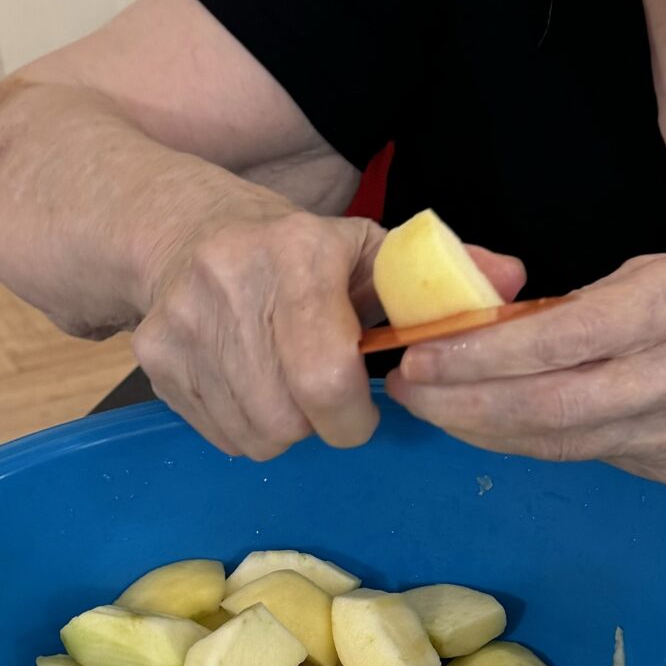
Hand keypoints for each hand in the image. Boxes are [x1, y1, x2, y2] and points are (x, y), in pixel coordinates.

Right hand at [134, 182, 520, 460]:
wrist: (180, 229)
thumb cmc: (297, 252)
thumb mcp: (370, 250)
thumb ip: (444, 275)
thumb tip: (513, 284)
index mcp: (297, 253)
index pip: (327, 376)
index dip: (353, 413)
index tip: (365, 406)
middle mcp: (230, 283)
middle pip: (288, 419)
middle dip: (320, 425)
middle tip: (328, 399)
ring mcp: (182, 324)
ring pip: (253, 436)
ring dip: (282, 428)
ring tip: (286, 385)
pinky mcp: (152, 358)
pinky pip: (217, 434)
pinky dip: (242, 426)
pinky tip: (249, 383)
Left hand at [386, 252, 665, 482]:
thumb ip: (598, 300)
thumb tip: (506, 323)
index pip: (562, 338)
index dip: (483, 352)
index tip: (424, 350)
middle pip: (550, 405)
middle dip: (466, 404)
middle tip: (407, 391)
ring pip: (559, 441)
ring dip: (484, 429)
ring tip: (430, 409)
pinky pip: (583, 453)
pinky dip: (527, 439)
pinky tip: (487, 424)